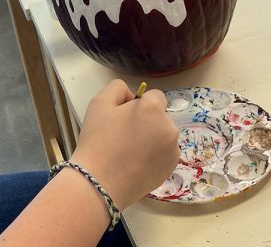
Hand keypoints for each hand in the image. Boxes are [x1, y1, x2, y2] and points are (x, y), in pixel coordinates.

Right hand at [69, 80, 178, 209]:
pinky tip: (136, 164)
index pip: (154, 96)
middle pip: (159, 116)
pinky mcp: (171, 167)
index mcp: (153, 109)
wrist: (99, 182)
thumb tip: (133, 96)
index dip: (138, 104)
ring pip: (163, 135)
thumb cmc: (97, 140)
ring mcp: (173, 149)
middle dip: (146, 121)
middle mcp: (169, 127)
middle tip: (123, 136)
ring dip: (151, 137)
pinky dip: (154, 155)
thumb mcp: (99, 102)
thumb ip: (118, 88)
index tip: (123, 118)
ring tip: (129, 152)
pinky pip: (164, 153)